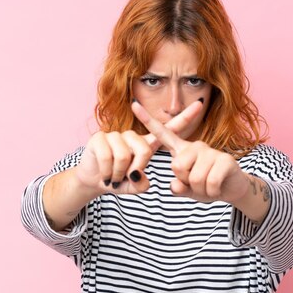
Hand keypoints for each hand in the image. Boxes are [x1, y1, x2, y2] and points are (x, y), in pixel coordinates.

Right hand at [73, 99, 204, 194]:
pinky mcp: (99, 137)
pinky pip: (107, 157)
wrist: (92, 180)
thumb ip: (141, 185)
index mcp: (144, 145)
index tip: (200, 106)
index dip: (184, 119)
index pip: (167, 130)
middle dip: (135, 170)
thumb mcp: (133, 186)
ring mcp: (115, 135)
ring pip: (123, 156)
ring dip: (118, 174)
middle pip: (144, 151)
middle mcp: (132, 136)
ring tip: (113, 176)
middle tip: (125, 178)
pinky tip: (104, 173)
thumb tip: (138, 177)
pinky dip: (107, 171)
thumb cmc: (117, 180)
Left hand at [131, 100, 248, 203]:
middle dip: (186, 181)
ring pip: (195, 178)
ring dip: (200, 189)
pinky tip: (217, 187)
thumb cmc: (205, 186)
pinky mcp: (225, 160)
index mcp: (181, 150)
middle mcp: (195, 146)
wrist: (231, 188)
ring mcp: (210, 151)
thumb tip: (175, 186)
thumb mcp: (187, 189)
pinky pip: (210, 182)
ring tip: (208, 185)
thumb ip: (178, 188)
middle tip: (197, 182)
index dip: (147, 120)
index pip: (162, 133)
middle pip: (177, 166)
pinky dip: (212, 191)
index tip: (133, 104)